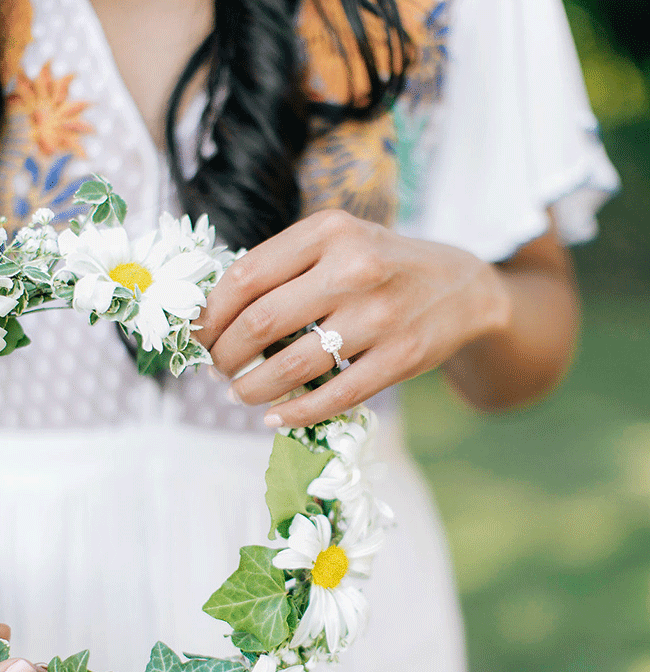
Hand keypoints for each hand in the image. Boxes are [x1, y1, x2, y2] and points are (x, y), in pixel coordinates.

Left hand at [195, 209, 510, 426]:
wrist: (463, 287)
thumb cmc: (383, 265)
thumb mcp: (339, 242)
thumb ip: (286, 265)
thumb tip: (215, 312)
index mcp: (329, 231)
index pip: (245, 275)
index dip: (209, 313)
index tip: (197, 334)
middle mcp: (354, 267)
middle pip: (261, 321)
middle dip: (224, 353)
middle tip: (216, 367)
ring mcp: (380, 315)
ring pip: (292, 365)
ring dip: (252, 387)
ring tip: (240, 392)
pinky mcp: (400, 357)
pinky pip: (333, 396)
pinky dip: (294, 412)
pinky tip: (275, 416)